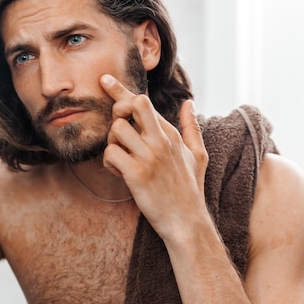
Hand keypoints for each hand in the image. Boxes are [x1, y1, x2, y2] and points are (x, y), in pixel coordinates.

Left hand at [99, 74, 208, 240]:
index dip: (121, 89)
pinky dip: (108, 163)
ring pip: (116, 130)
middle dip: (117, 111)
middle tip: (118, 129)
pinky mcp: (137, 174)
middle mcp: (161, 141)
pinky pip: (110, 154)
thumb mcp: (198, 155)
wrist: (187, 223)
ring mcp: (149, 157)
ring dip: (111, 143)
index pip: (143, 102)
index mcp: (171, 134)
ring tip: (121, 159)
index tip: (105, 79)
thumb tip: (189, 103)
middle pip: (132, 105)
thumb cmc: (190, 190)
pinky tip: (120, 173)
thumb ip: (191, 128)